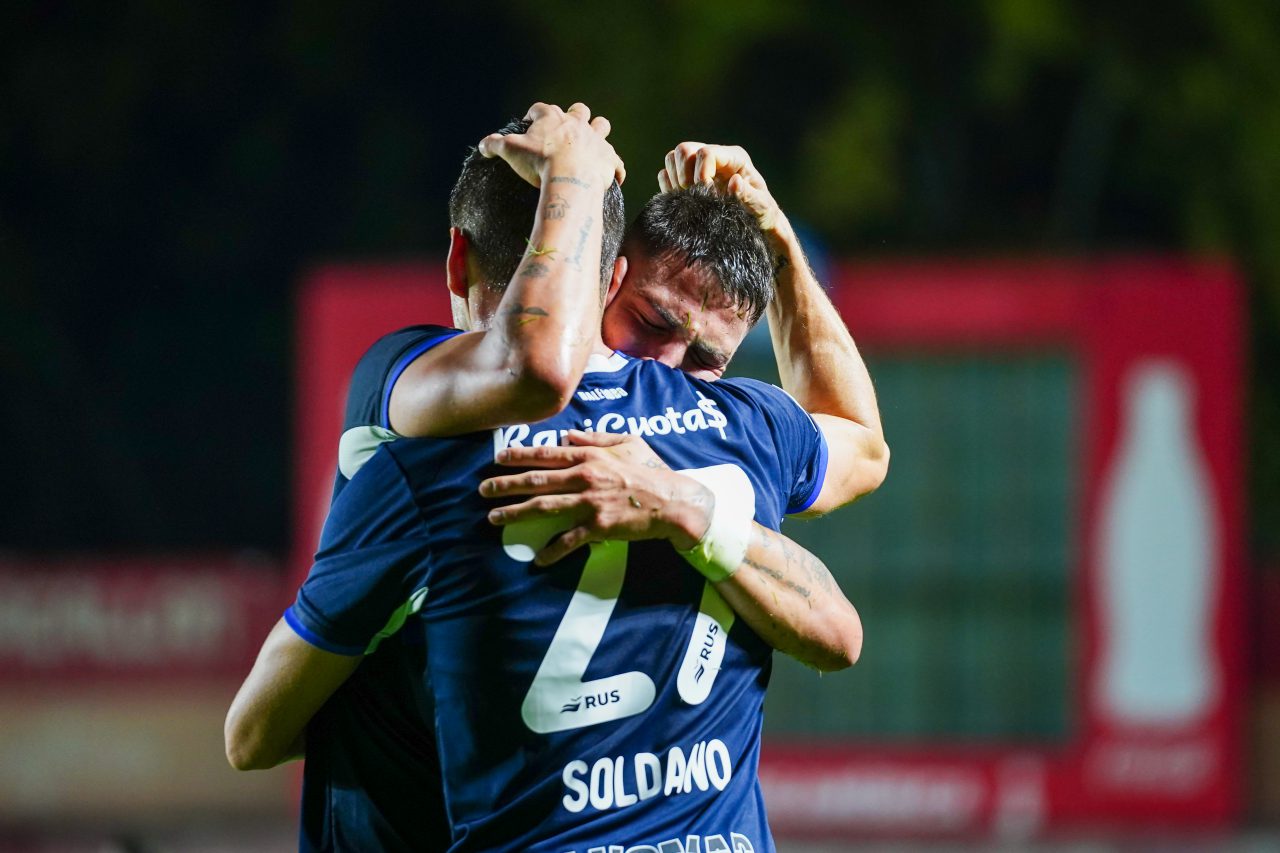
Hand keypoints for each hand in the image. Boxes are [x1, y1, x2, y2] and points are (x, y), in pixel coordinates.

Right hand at [478, 102, 625, 189]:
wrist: (569, 178)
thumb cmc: (539, 162)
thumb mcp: (511, 151)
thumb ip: (495, 145)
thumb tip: (483, 144)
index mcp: (553, 118)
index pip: (541, 108)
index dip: (535, 114)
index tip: (530, 121)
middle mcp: (577, 123)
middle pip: (579, 110)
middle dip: (574, 115)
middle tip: (566, 129)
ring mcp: (596, 140)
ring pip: (602, 125)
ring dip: (598, 131)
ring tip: (592, 141)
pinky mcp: (609, 159)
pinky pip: (617, 163)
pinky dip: (616, 168)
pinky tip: (614, 175)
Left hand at [479, 430, 712, 564]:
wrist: (674, 502)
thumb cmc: (653, 470)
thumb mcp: (628, 442)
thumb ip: (596, 437)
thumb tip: (567, 434)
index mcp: (590, 456)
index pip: (546, 454)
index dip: (518, 456)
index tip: (497, 459)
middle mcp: (584, 477)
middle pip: (536, 481)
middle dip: (505, 485)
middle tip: (483, 489)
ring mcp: (589, 503)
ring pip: (543, 508)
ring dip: (515, 513)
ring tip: (494, 518)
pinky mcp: (598, 527)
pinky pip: (569, 541)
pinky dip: (553, 551)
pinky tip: (538, 559)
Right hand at [657, 142, 786, 235]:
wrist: (755, 225)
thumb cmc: (762, 214)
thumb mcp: (762, 207)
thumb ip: (749, 196)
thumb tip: (734, 182)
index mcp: (734, 158)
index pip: (706, 153)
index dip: (701, 174)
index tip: (708, 196)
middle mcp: (715, 157)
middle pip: (684, 150)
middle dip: (684, 175)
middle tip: (695, 197)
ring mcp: (698, 166)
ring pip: (672, 159)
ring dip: (675, 181)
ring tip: (690, 199)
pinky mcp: (687, 178)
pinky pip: (665, 174)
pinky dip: (668, 188)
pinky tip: (683, 202)